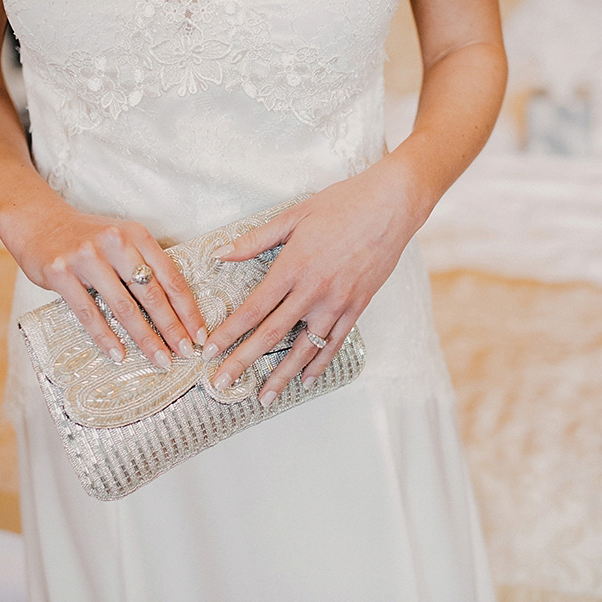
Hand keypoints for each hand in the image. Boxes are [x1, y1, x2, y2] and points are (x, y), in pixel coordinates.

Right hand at [0, 198, 206, 367]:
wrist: (37, 220)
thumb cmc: (87, 237)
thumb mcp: (122, 240)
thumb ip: (145, 264)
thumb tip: (176, 308)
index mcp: (136, 235)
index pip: (171, 277)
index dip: (187, 308)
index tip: (200, 333)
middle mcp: (115, 243)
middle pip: (152, 294)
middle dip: (172, 328)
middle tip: (186, 352)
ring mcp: (87, 257)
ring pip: (123, 307)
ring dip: (145, 338)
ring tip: (160, 359)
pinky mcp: (61, 273)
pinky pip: (89, 312)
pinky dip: (105, 337)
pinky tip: (119, 355)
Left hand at [203, 160, 418, 404]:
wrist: (392, 206)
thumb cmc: (343, 204)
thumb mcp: (294, 216)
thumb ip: (255, 239)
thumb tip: (220, 253)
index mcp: (293, 267)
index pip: (253, 308)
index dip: (229, 332)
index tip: (210, 351)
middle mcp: (313, 291)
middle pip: (271, 334)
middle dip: (243, 362)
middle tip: (222, 384)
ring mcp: (337, 303)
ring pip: (303, 348)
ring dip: (282, 375)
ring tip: (264, 397)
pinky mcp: (357, 307)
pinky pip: (334, 343)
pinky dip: (318, 364)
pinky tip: (305, 380)